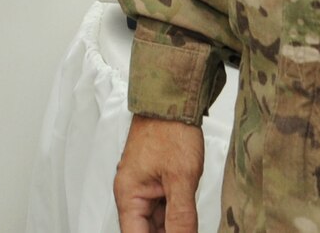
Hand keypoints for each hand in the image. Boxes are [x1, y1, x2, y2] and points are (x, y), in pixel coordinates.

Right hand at [114, 114, 205, 232]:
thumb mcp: (181, 178)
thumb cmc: (171, 129)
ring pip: (156, 224)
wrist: (173, 99)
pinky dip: (177, 219)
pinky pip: (164, 210)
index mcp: (129, 196)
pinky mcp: (157, 183)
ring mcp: (145, 188)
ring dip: (173, 229)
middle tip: (188, 230)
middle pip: (145, 232)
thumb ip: (181, 217)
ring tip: (190, 224)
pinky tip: (190, 221)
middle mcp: (132, 195)